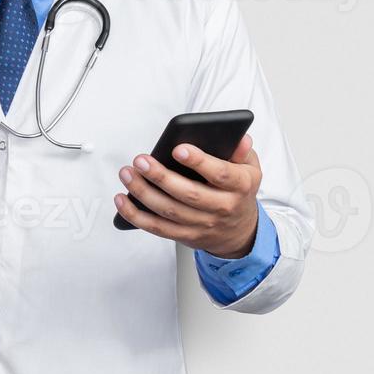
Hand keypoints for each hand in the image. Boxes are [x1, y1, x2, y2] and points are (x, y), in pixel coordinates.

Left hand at [115, 135, 261, 257]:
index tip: (178, 148)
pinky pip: (157, 228)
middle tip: (141, 160)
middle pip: (189, 194)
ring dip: (144, 193)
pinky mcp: (185, 236)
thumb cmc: (239, 192)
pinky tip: (122, 199)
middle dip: (161, 177)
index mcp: (240, 186)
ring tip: (127, 173)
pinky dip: (136, 215)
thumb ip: (242, 152)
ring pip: (169, 211)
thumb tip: (240, 137)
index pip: (221, 174)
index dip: (200, 162)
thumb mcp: (250, 169)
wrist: (239, 232)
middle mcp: (222, 207)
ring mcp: (202, 224)